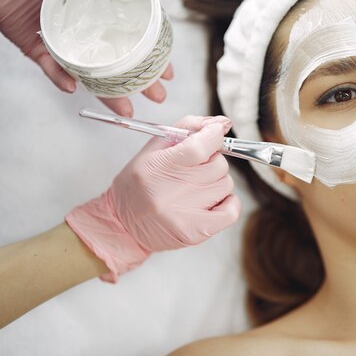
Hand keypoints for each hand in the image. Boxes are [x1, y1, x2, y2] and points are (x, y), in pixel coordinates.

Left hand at [0, 0, 171, 115]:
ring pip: (90, 74)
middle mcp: (86, 32)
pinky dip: (60, 78)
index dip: (152, 58)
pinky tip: (72, 87)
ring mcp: (65, 44)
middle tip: (157, 97)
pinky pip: (51, 68)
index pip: (133, 42)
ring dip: (107, 94)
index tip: (167, 72)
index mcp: (100, 17)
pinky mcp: (38, 50)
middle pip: (117, 63)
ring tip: (125, 109)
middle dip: (139, 84)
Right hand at [65, 116, 241, 282]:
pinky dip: (228, 203)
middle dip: (210, 161)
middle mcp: (174, 190)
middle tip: (193, 169)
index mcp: (161, 166)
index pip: (202, 145)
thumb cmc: (138, 185)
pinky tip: (211, 201)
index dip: (213, 135)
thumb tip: (221, 123)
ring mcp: (187, 213)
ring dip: (216, 183)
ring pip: (226, 184)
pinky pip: (232, 211)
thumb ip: (187, 128)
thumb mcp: (153, 148)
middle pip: (218, 164)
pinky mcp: (197, 232)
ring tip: (195, 188)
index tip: (213, 133)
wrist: (124, 225)